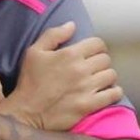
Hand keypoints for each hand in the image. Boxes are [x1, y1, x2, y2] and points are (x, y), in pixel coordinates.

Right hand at [4, 21, 122, 130]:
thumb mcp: (33, 52)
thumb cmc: (28, 82)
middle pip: (106, 59)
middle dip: (100, 62)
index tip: (92, 54)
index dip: (96, 47)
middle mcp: (81, 69)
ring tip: (99, 81)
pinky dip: (114, 92)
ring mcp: (86, 88)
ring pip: (111, 75)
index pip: (98, 43)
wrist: (24, 113)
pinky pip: (113, 94)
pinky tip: (107, 92)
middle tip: (93, 69)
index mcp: (70, 54)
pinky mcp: (89, 105)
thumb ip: (53, 35)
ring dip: (107, 76)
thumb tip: (72, 25)